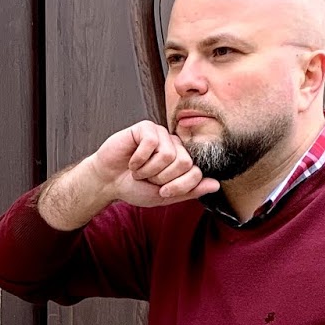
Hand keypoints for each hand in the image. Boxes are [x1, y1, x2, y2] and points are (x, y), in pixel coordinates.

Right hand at [90, 122, 219, 209]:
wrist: (108, 182)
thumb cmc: (134, 187)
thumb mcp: (165, 196)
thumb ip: (190, 190)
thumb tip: (216, 184)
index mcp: (182, 160)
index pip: (195, 173)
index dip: (177, 187)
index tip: (160, 189)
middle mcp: (174, 145)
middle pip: (184, 163)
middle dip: (162, 178)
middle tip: (148, 177)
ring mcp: (160, 134)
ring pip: (168, 154)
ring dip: (148, 169)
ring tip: (139, 169)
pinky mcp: (145, 128)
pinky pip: (151, 144)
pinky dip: (138, 159)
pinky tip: (132, 159)